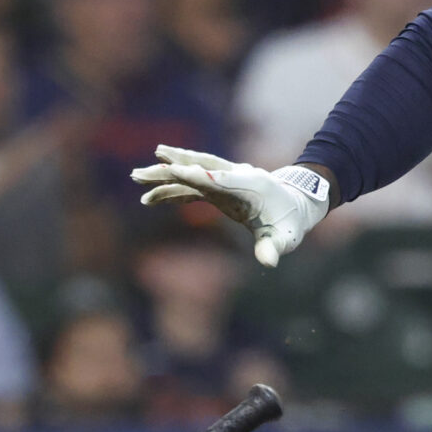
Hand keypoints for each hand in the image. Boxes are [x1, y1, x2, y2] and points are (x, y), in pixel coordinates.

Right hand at [131, 145, 328, 266]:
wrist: (295, 204)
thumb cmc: (290, 222)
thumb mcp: (285, 237)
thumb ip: (273, 248)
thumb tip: (269, 263)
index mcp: (250, 184)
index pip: (219, 179)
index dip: (196, 175)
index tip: (174, 169)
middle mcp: (234, 177)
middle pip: (197, 168)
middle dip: (170, 169)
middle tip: (140, 172)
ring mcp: (223, 181)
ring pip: (189, 175)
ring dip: (164, 176)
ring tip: (137, 177)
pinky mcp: (217, 190)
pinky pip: (190, 189)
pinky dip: (171, 192)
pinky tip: (150, 198)